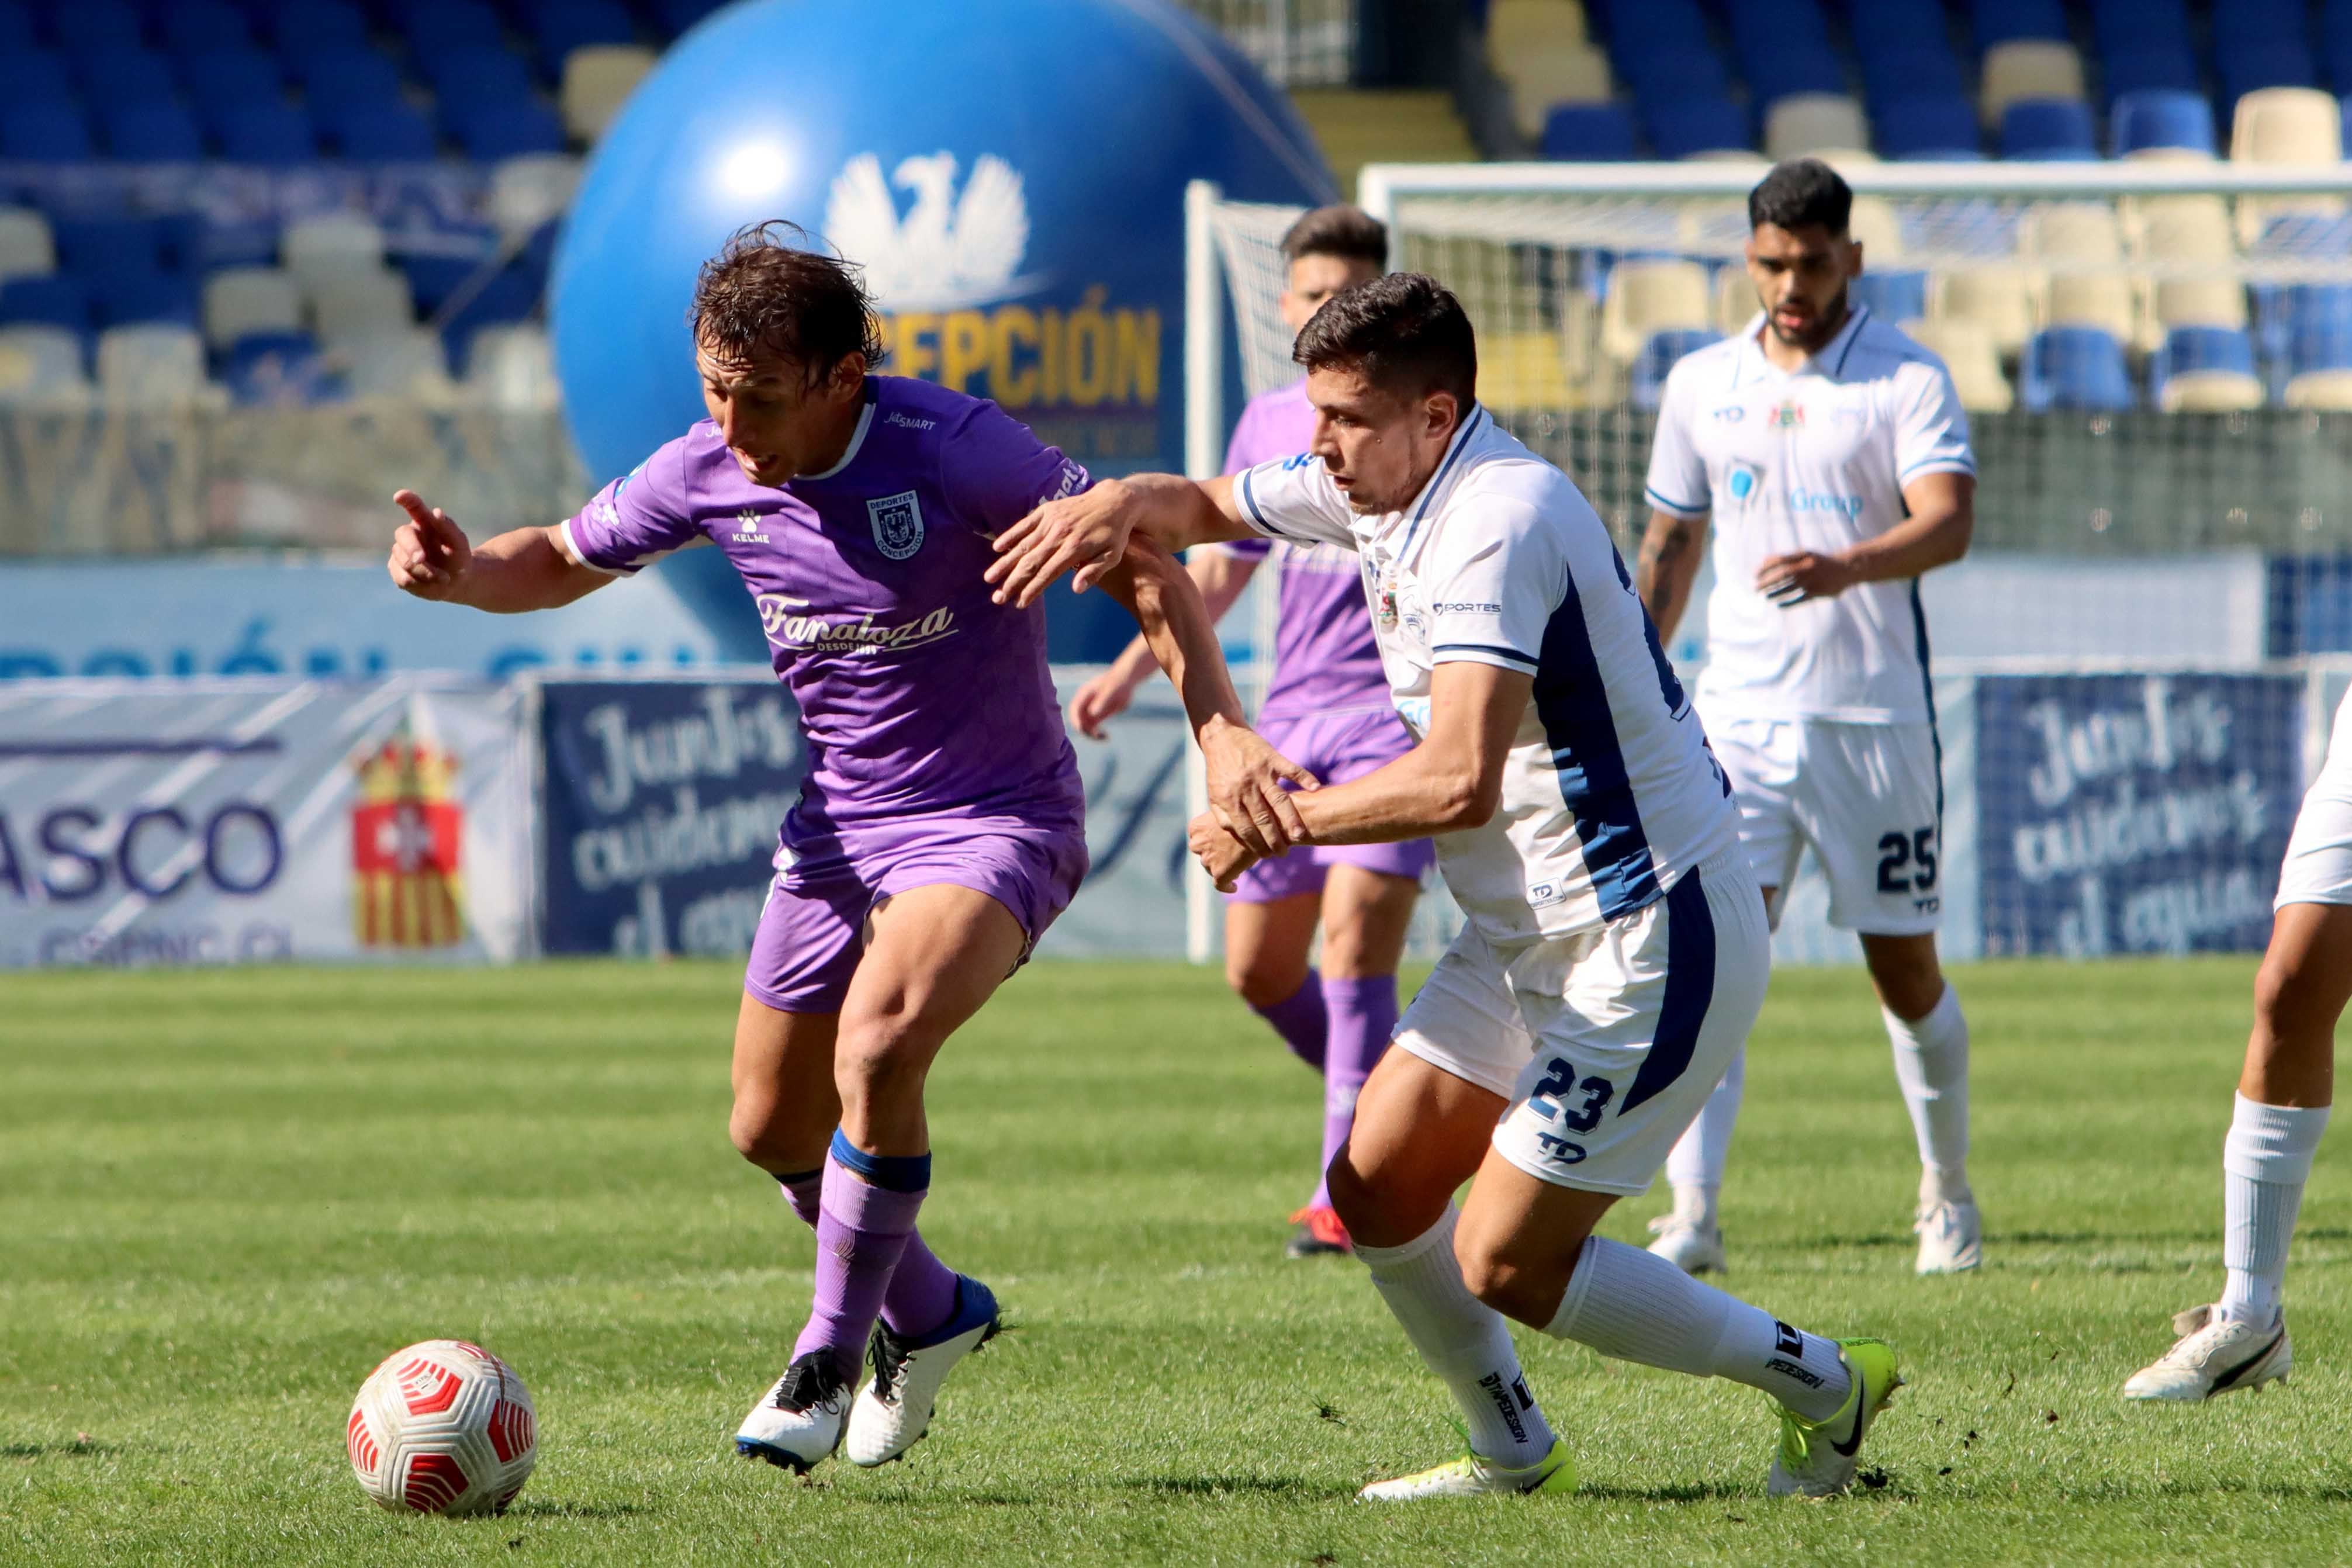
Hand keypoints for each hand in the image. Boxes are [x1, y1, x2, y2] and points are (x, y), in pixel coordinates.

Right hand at [387, 489, 472, 601]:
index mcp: (425, 522)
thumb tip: (436, 512)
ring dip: (427, 572)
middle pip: (403, 535)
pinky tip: (432, 583)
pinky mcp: (396, 570)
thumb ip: (448, 527)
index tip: (399, 496)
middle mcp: (409, 535)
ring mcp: (400, 552)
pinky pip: (403, 578)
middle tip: (421, 558)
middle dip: (412, 548)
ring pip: (405, 562)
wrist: (456, 581)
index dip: (406, 500)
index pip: (414, 506)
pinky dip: (420, 583)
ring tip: (444, 578)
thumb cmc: (458, 557)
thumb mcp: (459, 544)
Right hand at [985, 478, 1136, 607]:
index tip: (1019, 603)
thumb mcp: (1112, 556)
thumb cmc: (1114, 534)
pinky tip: (996, 548)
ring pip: (1023, 546)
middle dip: (1012, 582)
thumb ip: (1094, 572)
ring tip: (989, 578)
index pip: (1047, 573)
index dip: (1032, 589)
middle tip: (997, 598)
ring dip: (1004, 563)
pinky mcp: (1046, 510)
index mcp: (1074, 549)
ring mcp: (1051, 521)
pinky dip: (1010, 536)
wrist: (1113, 501)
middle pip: (1030, 563)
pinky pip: (1024, 525)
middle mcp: (1059, 535)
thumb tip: (1076, 589)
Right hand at [1067, 670, 1138, 739]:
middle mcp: (1084, 704)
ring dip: (1091, 735)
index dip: (1075, 719)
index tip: (1081, 728)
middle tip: (1095, 736)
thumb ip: (1101, 701)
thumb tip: (1092, 713)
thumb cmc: (1117, 683)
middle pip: (1078, 720)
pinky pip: (1093, 729)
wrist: (1126, 682)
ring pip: (1085, 727)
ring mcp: (1090, 711)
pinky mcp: (1098, 717)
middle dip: (1084, 729)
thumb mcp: (1110, 691)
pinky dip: (1097, 735)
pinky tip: (1107, 737)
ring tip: (1104, 737)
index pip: (1074, 709)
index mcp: (1083, 695)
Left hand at [1188, 809, 1258, 892]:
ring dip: (1221, 867)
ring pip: (1211, 868)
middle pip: (1203, 853)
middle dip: (1213, 854)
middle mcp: (1198, 843)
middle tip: (1228, 854)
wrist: (1263, 828)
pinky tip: (1234, 887)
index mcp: (1197, 826)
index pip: (1198, 837)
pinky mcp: (1219, 873)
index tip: (1219, 843)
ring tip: (1236, 865)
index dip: (1209, 841)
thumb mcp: (1228, 813)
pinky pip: (1220, 885)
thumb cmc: (1249, 816)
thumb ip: (1219, 822)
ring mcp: (1207, 859)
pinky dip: (1227, 886)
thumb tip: (1223, 832)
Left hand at [1198, 715, 1318, 856]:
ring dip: (1290, 818)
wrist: (1220, 735)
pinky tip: (1316, 789)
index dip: (1256, 845)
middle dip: (1275, 839)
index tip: (1267, 856)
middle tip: (1285, 852)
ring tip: (1300, 835)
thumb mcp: (1214, 795)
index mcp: (1230, 799)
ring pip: (1279, 799)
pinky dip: (1305, 778)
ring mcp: (1260, 772)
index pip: (1246, 829)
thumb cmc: (1219, 770)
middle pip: (1264, 819)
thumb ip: (1224, 817)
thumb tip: (1239, 836)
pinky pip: (1291, 769)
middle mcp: (1246, 787)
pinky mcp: (1272, 758)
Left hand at [1756, 550, 1856, 606]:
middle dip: (1766, 582)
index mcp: (1803, 555)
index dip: (1765, 568)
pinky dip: (1788, 603)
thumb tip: (1763, 564)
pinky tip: (1779, 605)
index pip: (1779, 560)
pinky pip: (1799, 599)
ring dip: (1774, 593)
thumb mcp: (1806, 555)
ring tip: (1765, 597)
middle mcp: (1807, 566)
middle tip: (1755, 588)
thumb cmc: (1820, 562)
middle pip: (1782, 575)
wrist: (1846, 568)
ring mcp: (1813, 579)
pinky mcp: (1818, 592)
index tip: (1755, 575)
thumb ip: (1787, 559)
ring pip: (1789, 588)